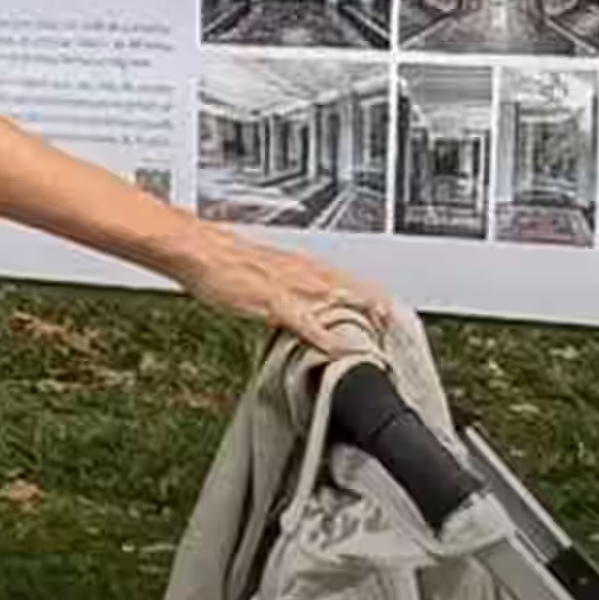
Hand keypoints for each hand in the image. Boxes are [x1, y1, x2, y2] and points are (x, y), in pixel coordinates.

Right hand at [177, 227, 385, 365]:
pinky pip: (306, 321)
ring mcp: (291, 287)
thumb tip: (297, 303)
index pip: (348, 281)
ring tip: (384, 339)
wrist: (198, 249)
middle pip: (353, 291)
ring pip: (338, 303)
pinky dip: (325, 336)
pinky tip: (338, 350)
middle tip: (399, 329)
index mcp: (302, 266)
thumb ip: (284, 289)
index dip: (372, 297)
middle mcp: (303, 273)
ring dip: (361, 321)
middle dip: (377, 310)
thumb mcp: (263, 274)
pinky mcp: (274, 301)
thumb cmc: (223, 262)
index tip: (390, 313)